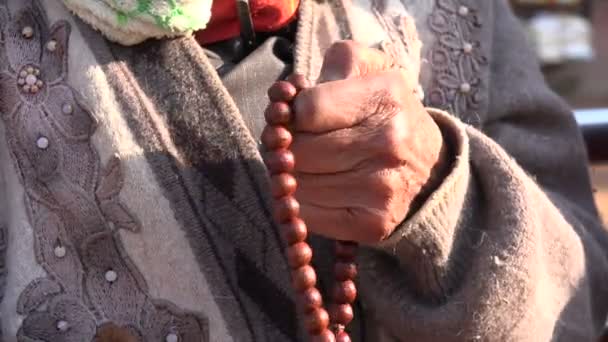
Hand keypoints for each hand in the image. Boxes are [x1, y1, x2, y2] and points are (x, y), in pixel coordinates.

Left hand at [266, 41, 450, 243]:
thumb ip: (330, 64)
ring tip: (305, 165)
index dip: (289, 114)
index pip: (307, 109)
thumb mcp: (366, 68)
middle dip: (283, 146)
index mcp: (384, 94)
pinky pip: (311, 216)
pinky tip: (314, 190)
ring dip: (289, 176)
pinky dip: (301, 204)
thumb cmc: (383, 110)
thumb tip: (289, 95)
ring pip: (299, 184)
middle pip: (299, 150)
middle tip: (289, 144)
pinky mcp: (375, 222)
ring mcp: (383, 186)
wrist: (428, 161)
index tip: (294, 116)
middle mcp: (388, 141)